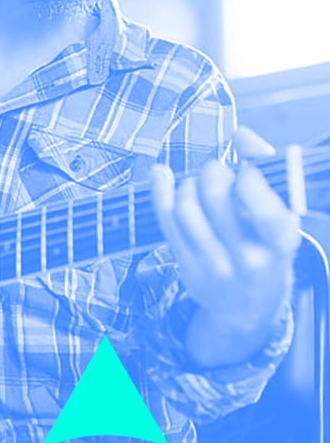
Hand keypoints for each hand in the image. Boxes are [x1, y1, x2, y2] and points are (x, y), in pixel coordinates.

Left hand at [149, 127, 300, 367]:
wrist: (248, 307)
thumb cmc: (267, 250)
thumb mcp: (282, 217)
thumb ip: (267, 173)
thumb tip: (242, 135)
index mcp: (280, 242)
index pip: (259, 200)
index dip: (247, 174)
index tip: (245, 169)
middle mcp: (247, 257)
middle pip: (215, 196)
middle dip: (213, 171)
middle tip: (217, 171)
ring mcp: (212, 264)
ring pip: (185, 207)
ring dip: (188, 183)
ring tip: (199, 184)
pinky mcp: (184, 265)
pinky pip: (165, 221)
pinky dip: (160, 190)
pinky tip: (161, 174)